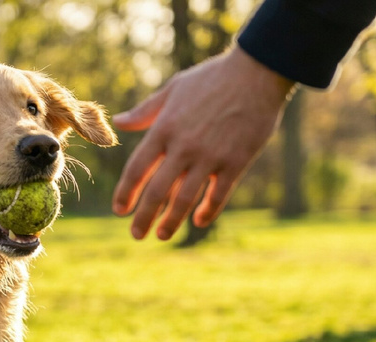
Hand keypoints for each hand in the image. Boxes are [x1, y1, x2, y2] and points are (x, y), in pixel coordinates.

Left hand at [112, 46, 294, 239]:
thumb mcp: (173, 89)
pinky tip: (199, 221)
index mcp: (164, 128)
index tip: (119, 210)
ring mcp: (210, 156)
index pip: (137, 169)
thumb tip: (119, 123)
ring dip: (171, 221)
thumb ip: (145, 111)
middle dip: (143, 217)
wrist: (257, 71)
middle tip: (136, 234)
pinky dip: (207, 211)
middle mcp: (183, 146)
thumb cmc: (212, 78)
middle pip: (156, 191)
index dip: (125, 193)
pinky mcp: (236, 162)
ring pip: (184, 199)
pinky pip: (218, 195)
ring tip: (162, 235)